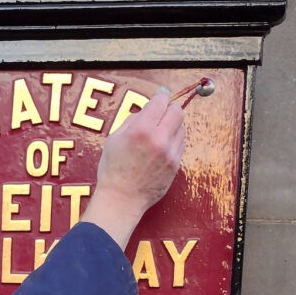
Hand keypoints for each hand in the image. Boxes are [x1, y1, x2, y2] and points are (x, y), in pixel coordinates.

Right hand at [81, 87, 185, 248]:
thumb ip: (132, 120)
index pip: (161, 101)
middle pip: (177, 111)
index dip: (161, 95)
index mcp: (141, 130)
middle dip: (169, 109)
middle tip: (161, 113)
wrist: (122, 200)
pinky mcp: (176, 165)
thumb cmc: (113, 171)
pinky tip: (160, 148)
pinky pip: (180, 144)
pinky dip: (173, 141)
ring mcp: (170, 153)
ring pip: (181, 128)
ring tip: (158, 134)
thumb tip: (146, 110)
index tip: (160, 94)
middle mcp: (159, 139)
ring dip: (172, 126)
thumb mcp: (114, 139)